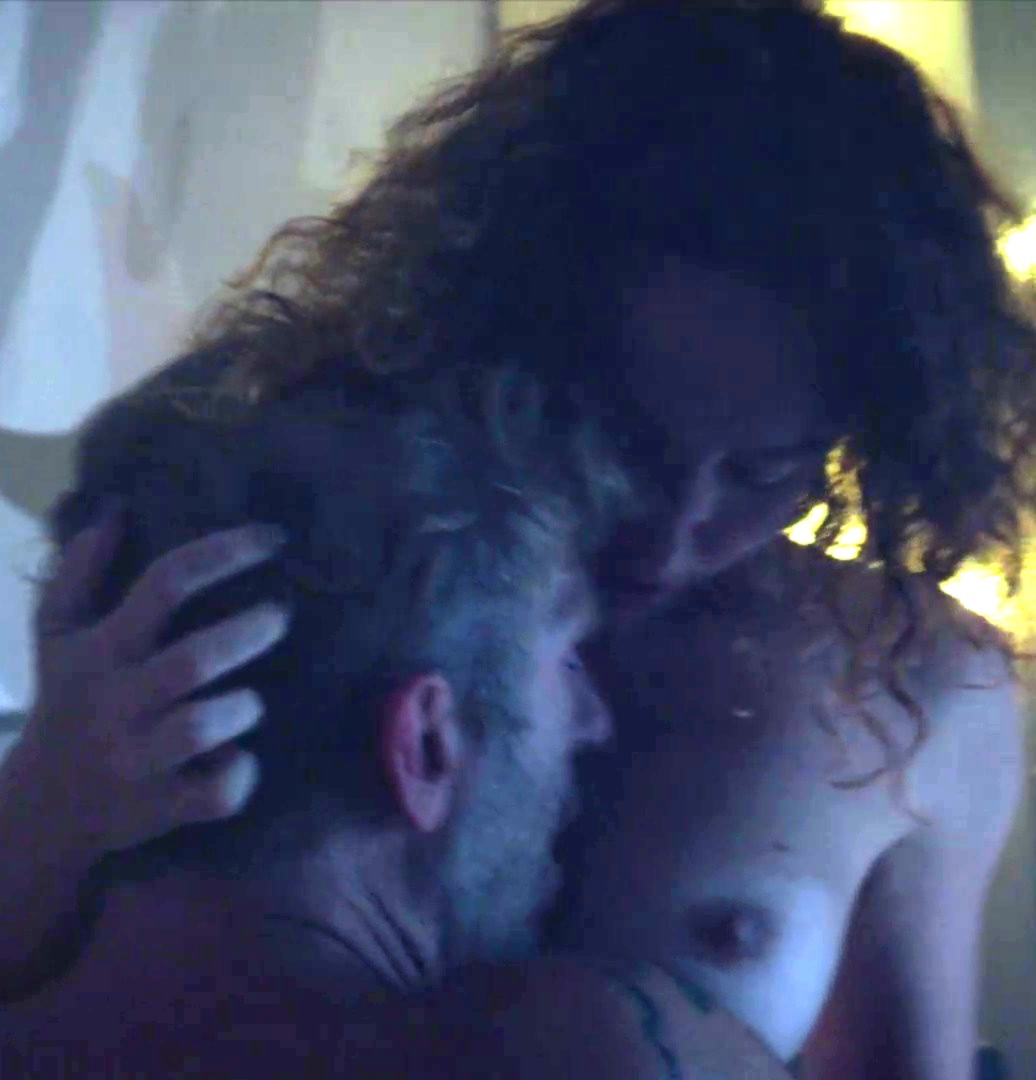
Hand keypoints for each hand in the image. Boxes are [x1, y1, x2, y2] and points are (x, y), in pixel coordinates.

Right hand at [9, 503, 289, 857]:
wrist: (40, 812)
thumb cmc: (66, 706)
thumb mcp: (56, 637)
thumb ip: (77, 574)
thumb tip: (113, 513)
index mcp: (98, 651)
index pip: (164, 585)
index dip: (223, 554)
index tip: (272, 537)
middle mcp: (116, 701)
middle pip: (193, 660)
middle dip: (247, 632)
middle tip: (280, 615)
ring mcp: (137, 758)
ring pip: (202, 726)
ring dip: (242, 708)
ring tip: (249, 699)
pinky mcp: (158, 807)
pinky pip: (215, 792)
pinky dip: (238, 776)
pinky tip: (239, 759)